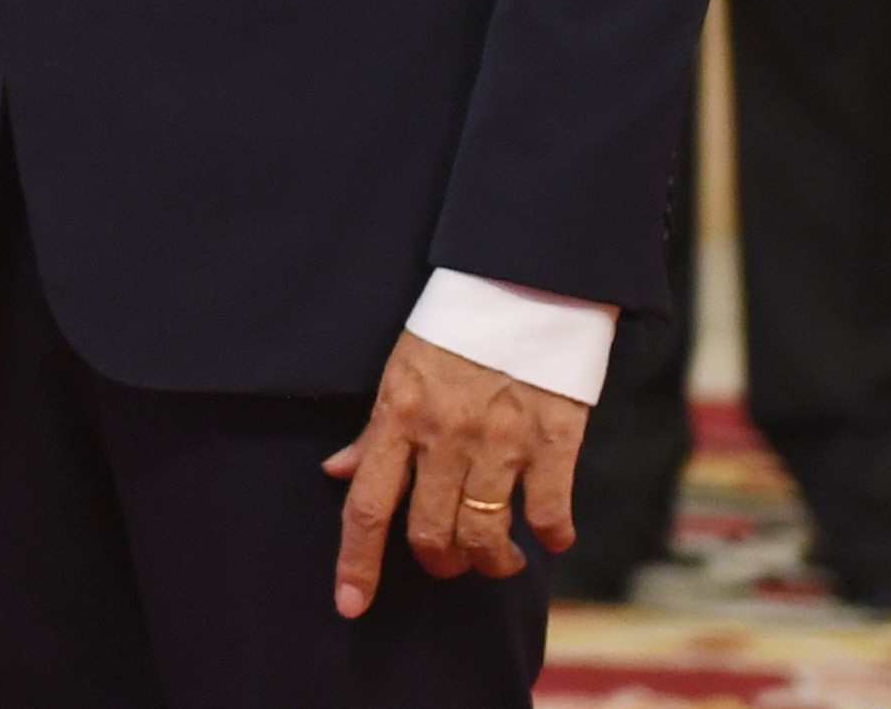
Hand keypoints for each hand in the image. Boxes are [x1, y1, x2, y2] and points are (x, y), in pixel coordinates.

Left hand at [321, 330, 584, 615]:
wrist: (522, 285)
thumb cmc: (453, 331)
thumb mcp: (399, 371)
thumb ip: (373, 432)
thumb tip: (337, 473)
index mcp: (398, 415)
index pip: (366, 504)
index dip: (356, 561)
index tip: (350, 604)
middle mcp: (445, 434)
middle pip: (430, 531)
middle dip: (438, 561)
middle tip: (449, 560)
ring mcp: (501, 441)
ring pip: (486, 533)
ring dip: (491, 560)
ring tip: (497, 557)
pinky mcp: (554, 441)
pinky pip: (550, 512)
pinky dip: (551, 536)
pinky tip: (549, 536)